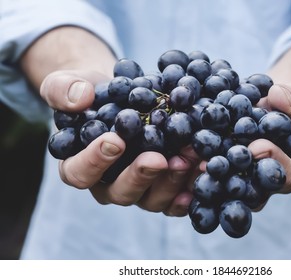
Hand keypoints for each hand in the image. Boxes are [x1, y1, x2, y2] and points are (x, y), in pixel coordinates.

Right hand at [41, 70, 200, 215]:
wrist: (121, 95)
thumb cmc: (91, 94)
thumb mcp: (68, 83)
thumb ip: (63, 90)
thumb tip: (80, 98)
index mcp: (79, 165)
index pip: (79, 173)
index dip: (94, 161)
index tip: (115, 140)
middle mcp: (108, 184)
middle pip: (120, 192)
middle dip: (140, 176)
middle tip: (158, 159)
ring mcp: (138, 188)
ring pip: (152, 198)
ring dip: (171, 181)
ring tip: (189, 158)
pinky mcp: (162, 187)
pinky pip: (176, 198)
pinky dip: (190, 188)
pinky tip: (203, 173)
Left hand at [199, 82, 290, 210]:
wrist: (263, 106)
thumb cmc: (284, 106)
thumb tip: (278, 98)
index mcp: (287, 170)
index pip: (285, 175)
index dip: (273, 162)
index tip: (257, 146)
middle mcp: (261, 184)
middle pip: (250, 191)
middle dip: (232, 178)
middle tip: (214, 164)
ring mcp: (237, 181)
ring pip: (224, 190)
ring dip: (207, 178)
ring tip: (191, 163)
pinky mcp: (216, 174)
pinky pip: (205, 177)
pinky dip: (190, 169)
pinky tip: (176, 159)